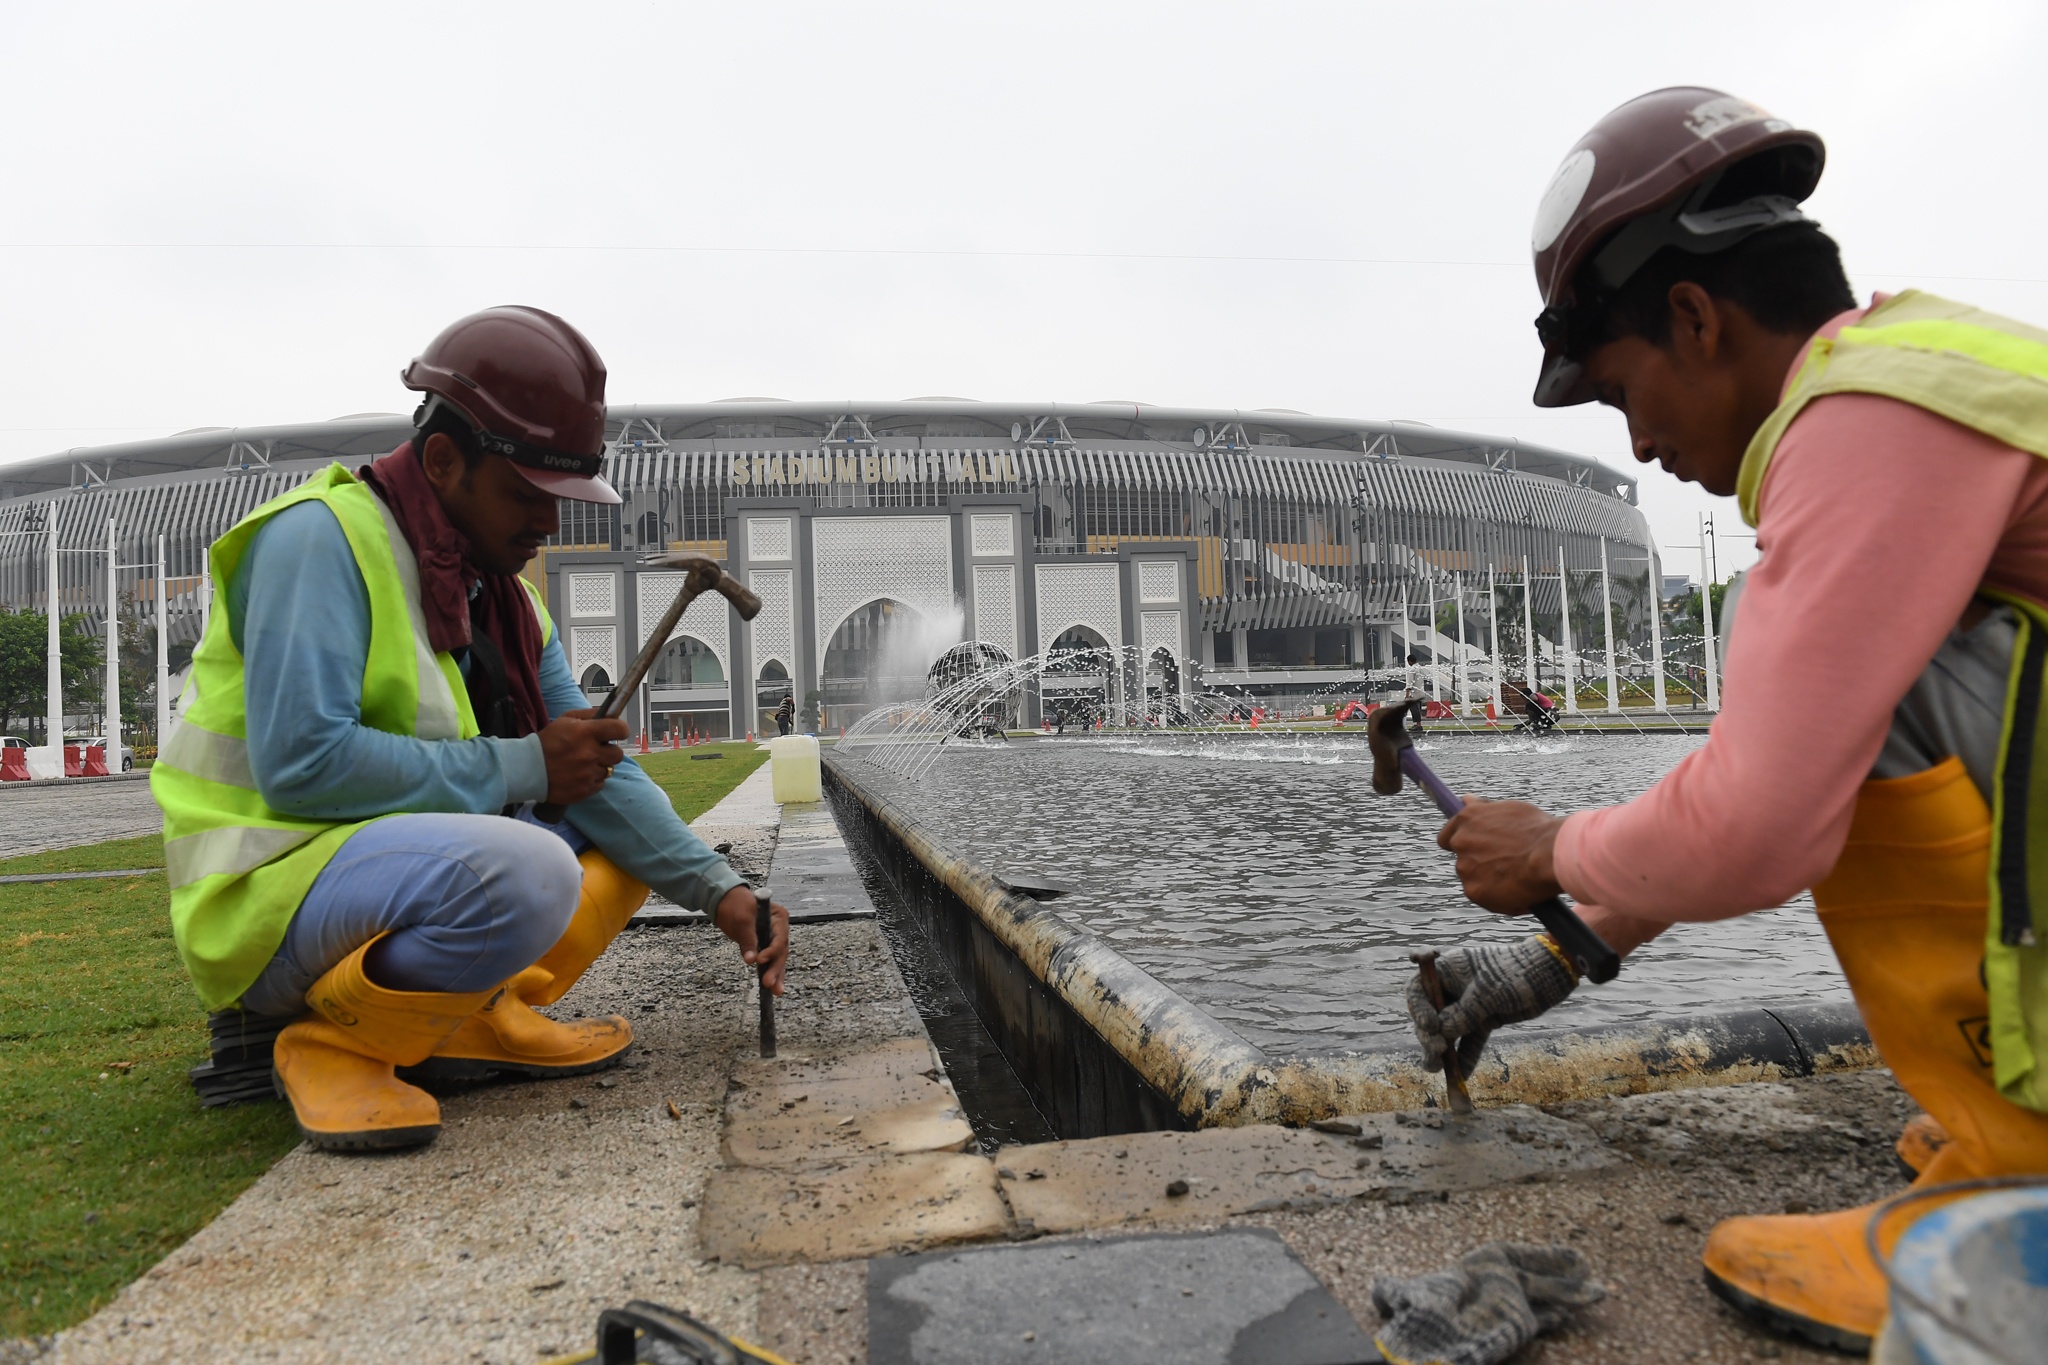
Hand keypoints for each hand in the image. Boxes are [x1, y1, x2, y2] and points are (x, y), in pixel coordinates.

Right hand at [537, 707, 627, 805]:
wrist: (527, 769)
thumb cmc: (547, 743)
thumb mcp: (565, 720)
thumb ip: (588, 715)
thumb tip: (608, 714)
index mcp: (585, 733)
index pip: (619, 729)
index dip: (620, 730)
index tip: (616, 732)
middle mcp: (589, 753)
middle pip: (618, 754)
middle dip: (608, 752)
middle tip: (595, 751)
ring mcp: (587, 774)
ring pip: (608, 770)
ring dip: (598, 767)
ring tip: (581, 764)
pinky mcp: (584, 790)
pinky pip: (599, 784)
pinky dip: (591, 780)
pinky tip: (578, 775)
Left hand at [714, 885, 789, 994]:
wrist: (725, 900)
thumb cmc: (735, 904)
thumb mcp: (741, 919)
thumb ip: (748, 939)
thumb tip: (751, 960)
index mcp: (779, 917)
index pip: (780, 937)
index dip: (772, 951)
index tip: (760, 960)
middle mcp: (780, 928)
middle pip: (781, 951)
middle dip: (775, 968)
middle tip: (769, 983)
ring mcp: (773, 937)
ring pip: (777, 959)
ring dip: (775, 974)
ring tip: (775, 991)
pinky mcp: (764, 946)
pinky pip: (769, 960)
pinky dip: (769, 971)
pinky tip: (771, 988)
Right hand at [1405, 936, 1577, 1074]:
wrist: (1548, 975)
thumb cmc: (1515, 972)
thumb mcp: (1487, 992)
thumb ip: (1464, 1013)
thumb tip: (1443, 1033)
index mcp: (1447, 970)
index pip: (1419, 990)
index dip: (1418, 1009)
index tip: (1430, 1026)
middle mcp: (1453, 988)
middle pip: (1430, 1015)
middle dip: (1429, 1036)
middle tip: (1437, 1051)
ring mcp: (1468, 1006)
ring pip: (1448, 1032)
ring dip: (1442, 1051)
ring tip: (1438, 1069)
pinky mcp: (1484, 1020)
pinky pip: (1470, 1041)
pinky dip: (1466, 1056)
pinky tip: (1462, 1075)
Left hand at [1437, 797, 1564, 912]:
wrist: (1551, 855)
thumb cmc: (1537, 830)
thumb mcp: (1508, 809)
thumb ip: (1482, 809)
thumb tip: (1466, 800)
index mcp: (1467, 819)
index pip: (1447, 837)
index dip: (1459, 844)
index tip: (1472, 849)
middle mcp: (1461, 842)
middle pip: (1463, 859)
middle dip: (1479, 862)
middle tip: (1506, 864)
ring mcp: (1465, 868)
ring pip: (1474, 878)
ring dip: (1489, 880)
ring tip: (1518, 877)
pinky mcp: (1474, 891)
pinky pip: (1485, 897)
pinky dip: (1499, 898)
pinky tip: (1520, 892)